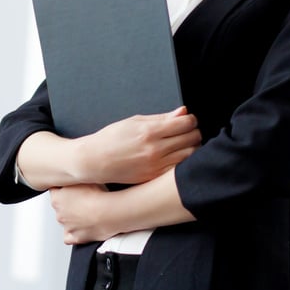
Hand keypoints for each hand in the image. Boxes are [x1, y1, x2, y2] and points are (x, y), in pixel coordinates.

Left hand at [50, 184, 112, 244]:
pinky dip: (74, 233)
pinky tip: (83, 226)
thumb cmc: (98, 195)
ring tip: (88, 212)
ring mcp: (67, 227)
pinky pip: (70, 237)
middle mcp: (59, 214)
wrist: (109, 213)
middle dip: (69, 203)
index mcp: (57, 198)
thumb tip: (74, 176)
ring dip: (73, 217)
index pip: (54, 190)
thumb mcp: (84, 178)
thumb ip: (75, 178)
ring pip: (66, 221)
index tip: (72, 186)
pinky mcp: (76, 238)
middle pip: (60, 207)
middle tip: (84, 198)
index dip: (65, 187)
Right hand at [77, 106, 200, 184]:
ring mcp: (155, 166)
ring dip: (193, 147)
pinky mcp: (154, 177)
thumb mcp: (135, 121)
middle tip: (190, 130)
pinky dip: (184, 162)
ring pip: (189, 155)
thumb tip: (182, 112)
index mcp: (150, 131)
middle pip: (191, 138)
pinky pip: (178, 169)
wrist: (95, 161)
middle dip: (194, 131)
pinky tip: (179, 156)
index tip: (189, 120)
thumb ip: (162, 118)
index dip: (191, 119)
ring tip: (186, 143)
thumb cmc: (112, 138)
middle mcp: (154, 149)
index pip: (185, 123)